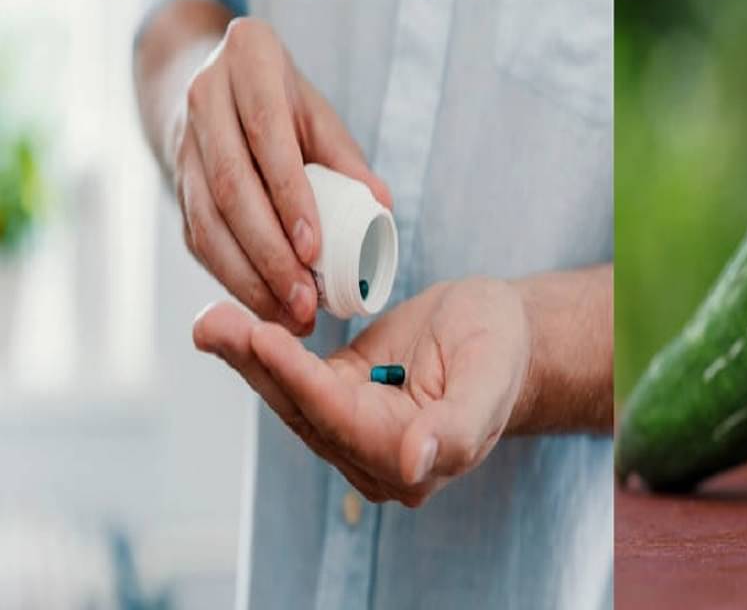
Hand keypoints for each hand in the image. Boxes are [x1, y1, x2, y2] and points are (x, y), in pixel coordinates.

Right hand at [172, 17, 391, 333]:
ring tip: (288, 314)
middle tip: (305, 300)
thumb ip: (348, 158)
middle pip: (231, 187)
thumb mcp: (319, 112)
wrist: (219, 81)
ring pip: (206, 220)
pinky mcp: (175, 184)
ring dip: (248, 276)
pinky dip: (231, 276)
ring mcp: (182, 142)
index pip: (266, 136)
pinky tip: (263, 303)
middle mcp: (205, 96)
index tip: (314, 248)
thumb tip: (383, 206)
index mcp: (250, 59)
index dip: (289, 197)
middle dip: (269, 253)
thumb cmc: (286, 100)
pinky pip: (198, 237)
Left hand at [193, 277, 532, 505]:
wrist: (503, 333)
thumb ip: (457, 427)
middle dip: (257, 364)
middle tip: (212, 320)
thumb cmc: (503, 351)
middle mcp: (374, 458)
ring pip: (290, 395)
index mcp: (412, 460)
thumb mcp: (488, 378)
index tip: (262, 337)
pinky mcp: (340, 398)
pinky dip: (262, 349)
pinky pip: (294, 377)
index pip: (341, 420)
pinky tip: (230, 322)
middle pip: (303, 411)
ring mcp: (354, 431)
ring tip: (209, 316)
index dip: (300, 380)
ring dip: (247, 355)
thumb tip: (415, 465)